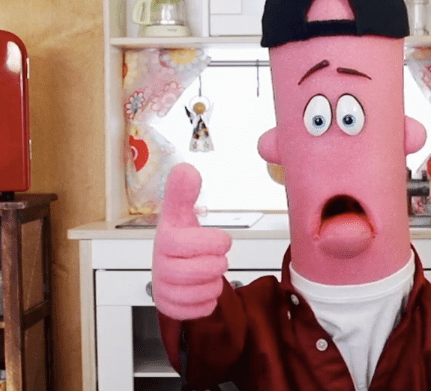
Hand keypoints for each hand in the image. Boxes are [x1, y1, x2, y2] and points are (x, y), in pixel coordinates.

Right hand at [152, 163, 231, 319]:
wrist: (170, 264)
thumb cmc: (180, 238)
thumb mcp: (181, 213)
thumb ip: (183, 192)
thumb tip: (185, 170)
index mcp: (165, 241)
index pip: (189, 243)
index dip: (214, 242)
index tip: (221, 239)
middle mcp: (160, 267)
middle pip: (204, 270)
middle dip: (218, 262)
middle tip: (214, 257)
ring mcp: (164, 289)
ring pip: (206, 291)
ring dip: (215, 281)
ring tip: (207, 272)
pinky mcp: (171, 308)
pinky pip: (201, 309)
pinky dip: (208, 300)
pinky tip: (202, 289)